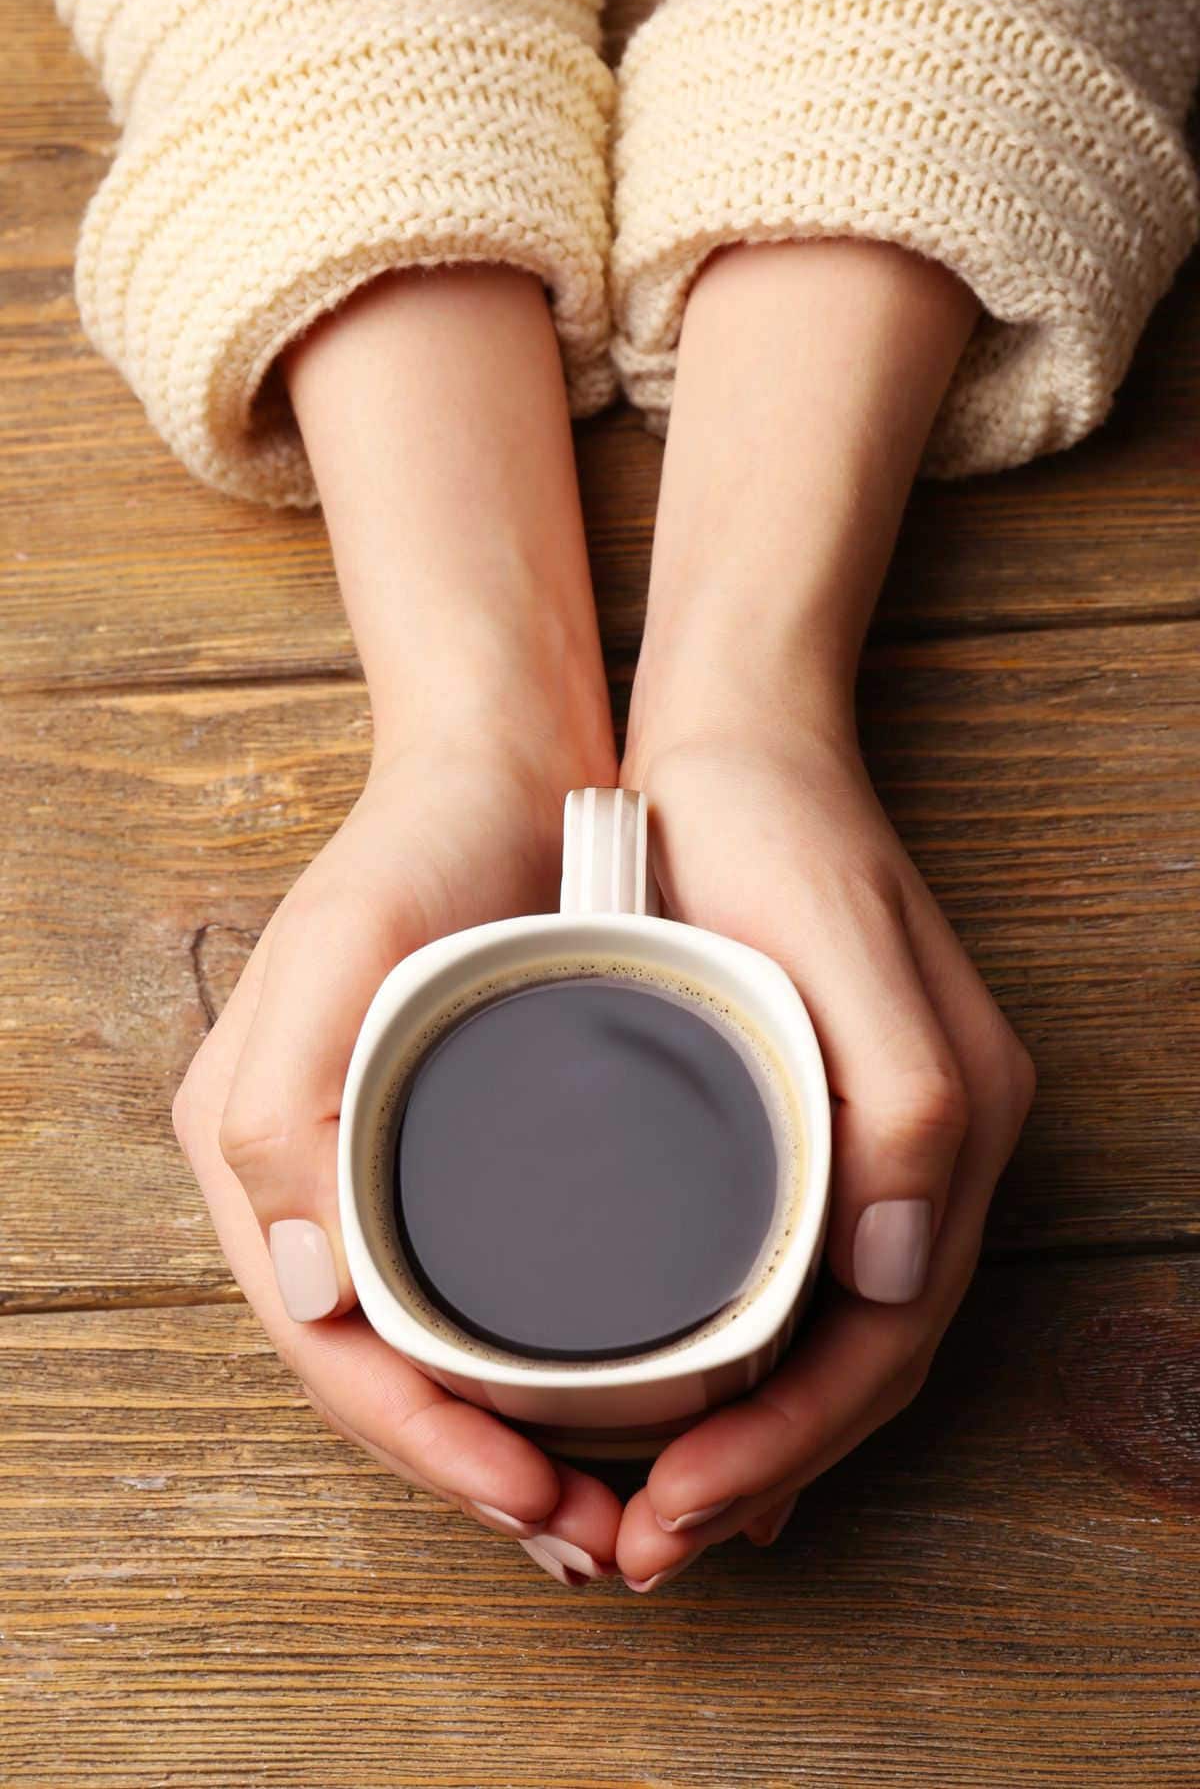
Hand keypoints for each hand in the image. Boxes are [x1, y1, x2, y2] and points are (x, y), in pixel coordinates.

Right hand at [174, 262, 623, 1584]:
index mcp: (258, 1153)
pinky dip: (541, 1371)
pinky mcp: (462, 1153)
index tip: (530, 1499)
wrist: (500, 768)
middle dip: (474, 1474)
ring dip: (512, 1446)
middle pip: (383, 1371)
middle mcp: (313, 1182)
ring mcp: (388, 1171)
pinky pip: (486, 1295)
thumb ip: (288, 1107)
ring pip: (438, 1352)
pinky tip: (610, 1409)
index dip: (421, 1439)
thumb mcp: (344, 945)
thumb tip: (307, 1291)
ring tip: (606, 1513)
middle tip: (588, 1543)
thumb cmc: (420, 848)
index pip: (330, 1343)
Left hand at [612, 728, 1034, 1588]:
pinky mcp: (811, 1125)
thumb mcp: (843, 944)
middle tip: (637, 1549)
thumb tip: (897, 1283)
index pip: (884, 1341)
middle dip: (760, 1474)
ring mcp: (873, 1144)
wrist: (735, 741)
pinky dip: (743, 1372)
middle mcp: (926, 1153)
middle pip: (860, 1365)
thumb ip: (906, 1108)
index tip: (673, 1510)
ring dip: (749, 1444)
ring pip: (826, 1342)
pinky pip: (792, 1285)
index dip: (789, 1445)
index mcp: (951, 1125)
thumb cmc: (774, 832)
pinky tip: (679, 1413)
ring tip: (646, 1516)